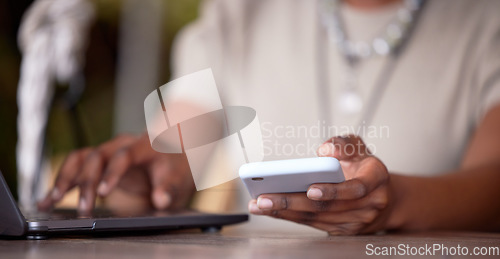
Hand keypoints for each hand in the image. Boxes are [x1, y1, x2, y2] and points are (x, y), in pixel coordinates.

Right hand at [38, 134, 194, 213]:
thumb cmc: (176, 166)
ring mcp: (108, 151)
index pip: (124, 155)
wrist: (173, 157)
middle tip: (84, 209)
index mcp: (144, 145)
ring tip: (53, 201)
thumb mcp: (180, 178)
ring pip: (81, 159)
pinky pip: (75, 167)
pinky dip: (61, 182)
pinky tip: (47, 199)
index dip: (113, 173)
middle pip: (97, 157)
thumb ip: (170, 188)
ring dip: (66, 179)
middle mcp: (122, 144)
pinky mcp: (99, 162)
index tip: (104, 192)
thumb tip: (161, 199)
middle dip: (87, 183)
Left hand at [248, 135, 391, 234]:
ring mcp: (356, 222)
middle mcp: (369, 204)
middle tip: (264, 198)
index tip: (310, 189)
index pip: (356, 188)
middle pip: (327, 207)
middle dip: (292, 202)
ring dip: (284, 212)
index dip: (333, 190)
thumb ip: (342, 144)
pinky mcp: (342, 231)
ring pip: (316, 218)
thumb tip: (324, 150)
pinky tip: (270, 210)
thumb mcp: (358, 147)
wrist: (384, 198)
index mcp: (376, 178)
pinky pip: (313, 224)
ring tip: (258, 204)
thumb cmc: (365, 168)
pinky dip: (290, 217)